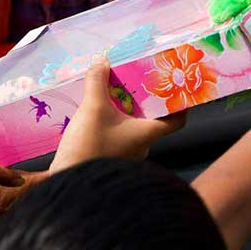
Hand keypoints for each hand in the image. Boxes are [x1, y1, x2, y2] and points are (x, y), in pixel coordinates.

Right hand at [49, 55, 186, 172]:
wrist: (70, 187)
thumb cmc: (89, 147)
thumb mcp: (92, 109)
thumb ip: (97, 82)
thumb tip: (101, 62)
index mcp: (147, 134)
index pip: (176, 120)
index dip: (180, 103)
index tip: (176, 87)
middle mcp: (141, 147)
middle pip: (151, 119)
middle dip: (143, 100)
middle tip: (136, 82)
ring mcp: (126, 156)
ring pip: (131, 128)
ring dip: (124, 112)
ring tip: (112, 93)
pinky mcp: (108, 160)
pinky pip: (116, 137)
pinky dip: (111, 124)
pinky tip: (96, 114)